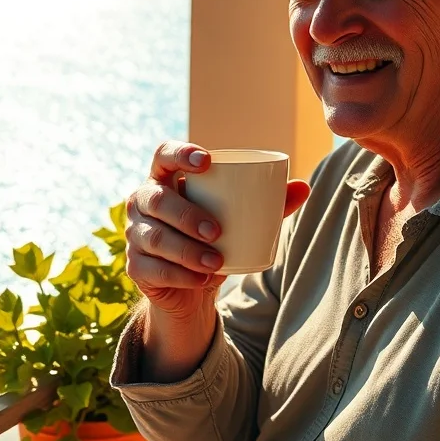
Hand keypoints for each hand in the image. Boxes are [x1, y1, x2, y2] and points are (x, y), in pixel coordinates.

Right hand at [125, 140, 310, 320]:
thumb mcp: (241, 219)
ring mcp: (134, 234)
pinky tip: (201, 280)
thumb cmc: (215, 238)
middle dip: (185, 214)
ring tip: (216, 261)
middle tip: (217, 231)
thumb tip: (305, 186)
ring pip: (154, 237)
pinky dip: (180, 275)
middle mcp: (143, 201)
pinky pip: (153, 269)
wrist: (194, 287)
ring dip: (186, 250)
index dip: (180, 154)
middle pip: (156, 199)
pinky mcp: (135, 267)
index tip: (207, 162)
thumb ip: (269, 202)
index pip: (162, 154)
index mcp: (165, 178)